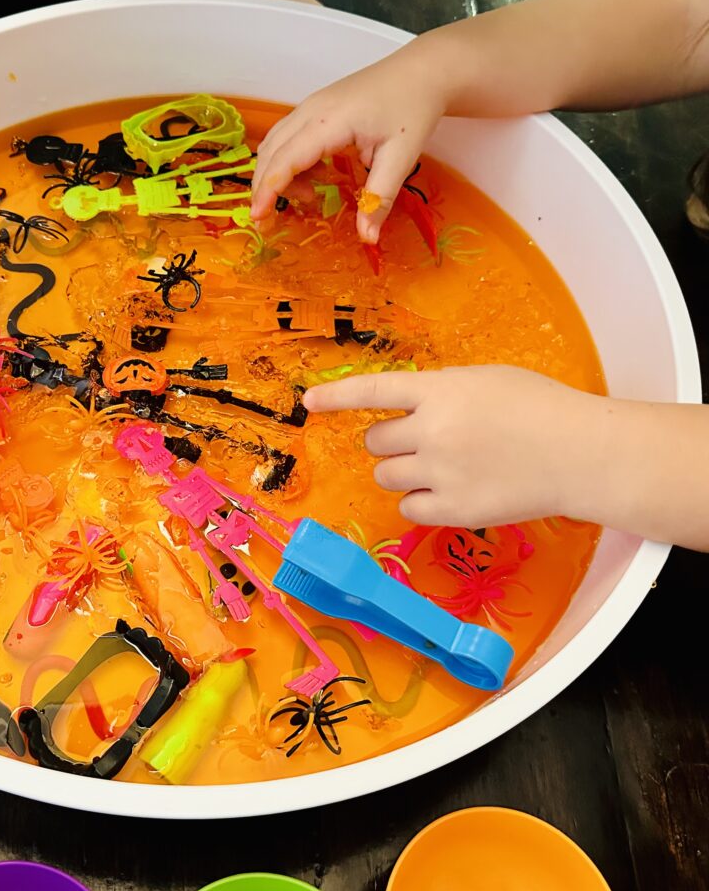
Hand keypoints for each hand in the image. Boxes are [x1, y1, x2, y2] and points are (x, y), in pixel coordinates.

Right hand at [250, 51, 445, 241]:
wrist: (421, 72)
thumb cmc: (412, 108)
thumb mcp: (401, 157)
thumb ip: (379, 198)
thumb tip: (367, 237)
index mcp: (329, 121)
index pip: (286, 159)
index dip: (268, 190)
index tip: (258, 218)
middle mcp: (311, 110)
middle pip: (270, 152)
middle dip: (263, 187)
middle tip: (269, 220)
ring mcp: (310, 106)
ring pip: (274, 144)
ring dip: (276, 175)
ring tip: (305, 198)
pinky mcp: (315, 109)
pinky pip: (287, 137)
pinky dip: (287, 162)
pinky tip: (312, 178)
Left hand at [303, 365, 594, 526]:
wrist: (581, 453)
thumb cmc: (540, 407)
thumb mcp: (485, 381)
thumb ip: (440, 393)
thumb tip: (407, 410)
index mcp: (439, 390)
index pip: (373, 390)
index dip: (336, 396)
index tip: (309, 401)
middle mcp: (432, 430)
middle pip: (375, 441)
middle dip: (391, 442)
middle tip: (424, 442)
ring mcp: (440, 472)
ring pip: (386, 475)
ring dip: (401, 470)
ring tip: (442, 466)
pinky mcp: (453, 510)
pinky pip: (407, 507)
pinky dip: (419, 501)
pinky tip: (448, 491)